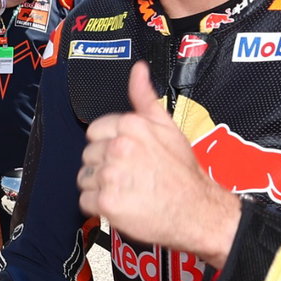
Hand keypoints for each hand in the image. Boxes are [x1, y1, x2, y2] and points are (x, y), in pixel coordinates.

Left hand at [78, 61, 240, 264]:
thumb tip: (138, 69)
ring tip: (127, 189)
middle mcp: (118, 147)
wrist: (197, 210)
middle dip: (104, 167)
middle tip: (130, 175)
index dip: (108, 145)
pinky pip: (85, 202)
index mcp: (130, 125)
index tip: (125, 156)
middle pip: (88, 156)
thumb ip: (145, 97)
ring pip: (84, 178)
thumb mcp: (167, 127)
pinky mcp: (106, 201)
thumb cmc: (182, 172)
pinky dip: (99, 207)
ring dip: (99, 187)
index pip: (94, 132)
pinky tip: (121, 204)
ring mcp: (111, 174)